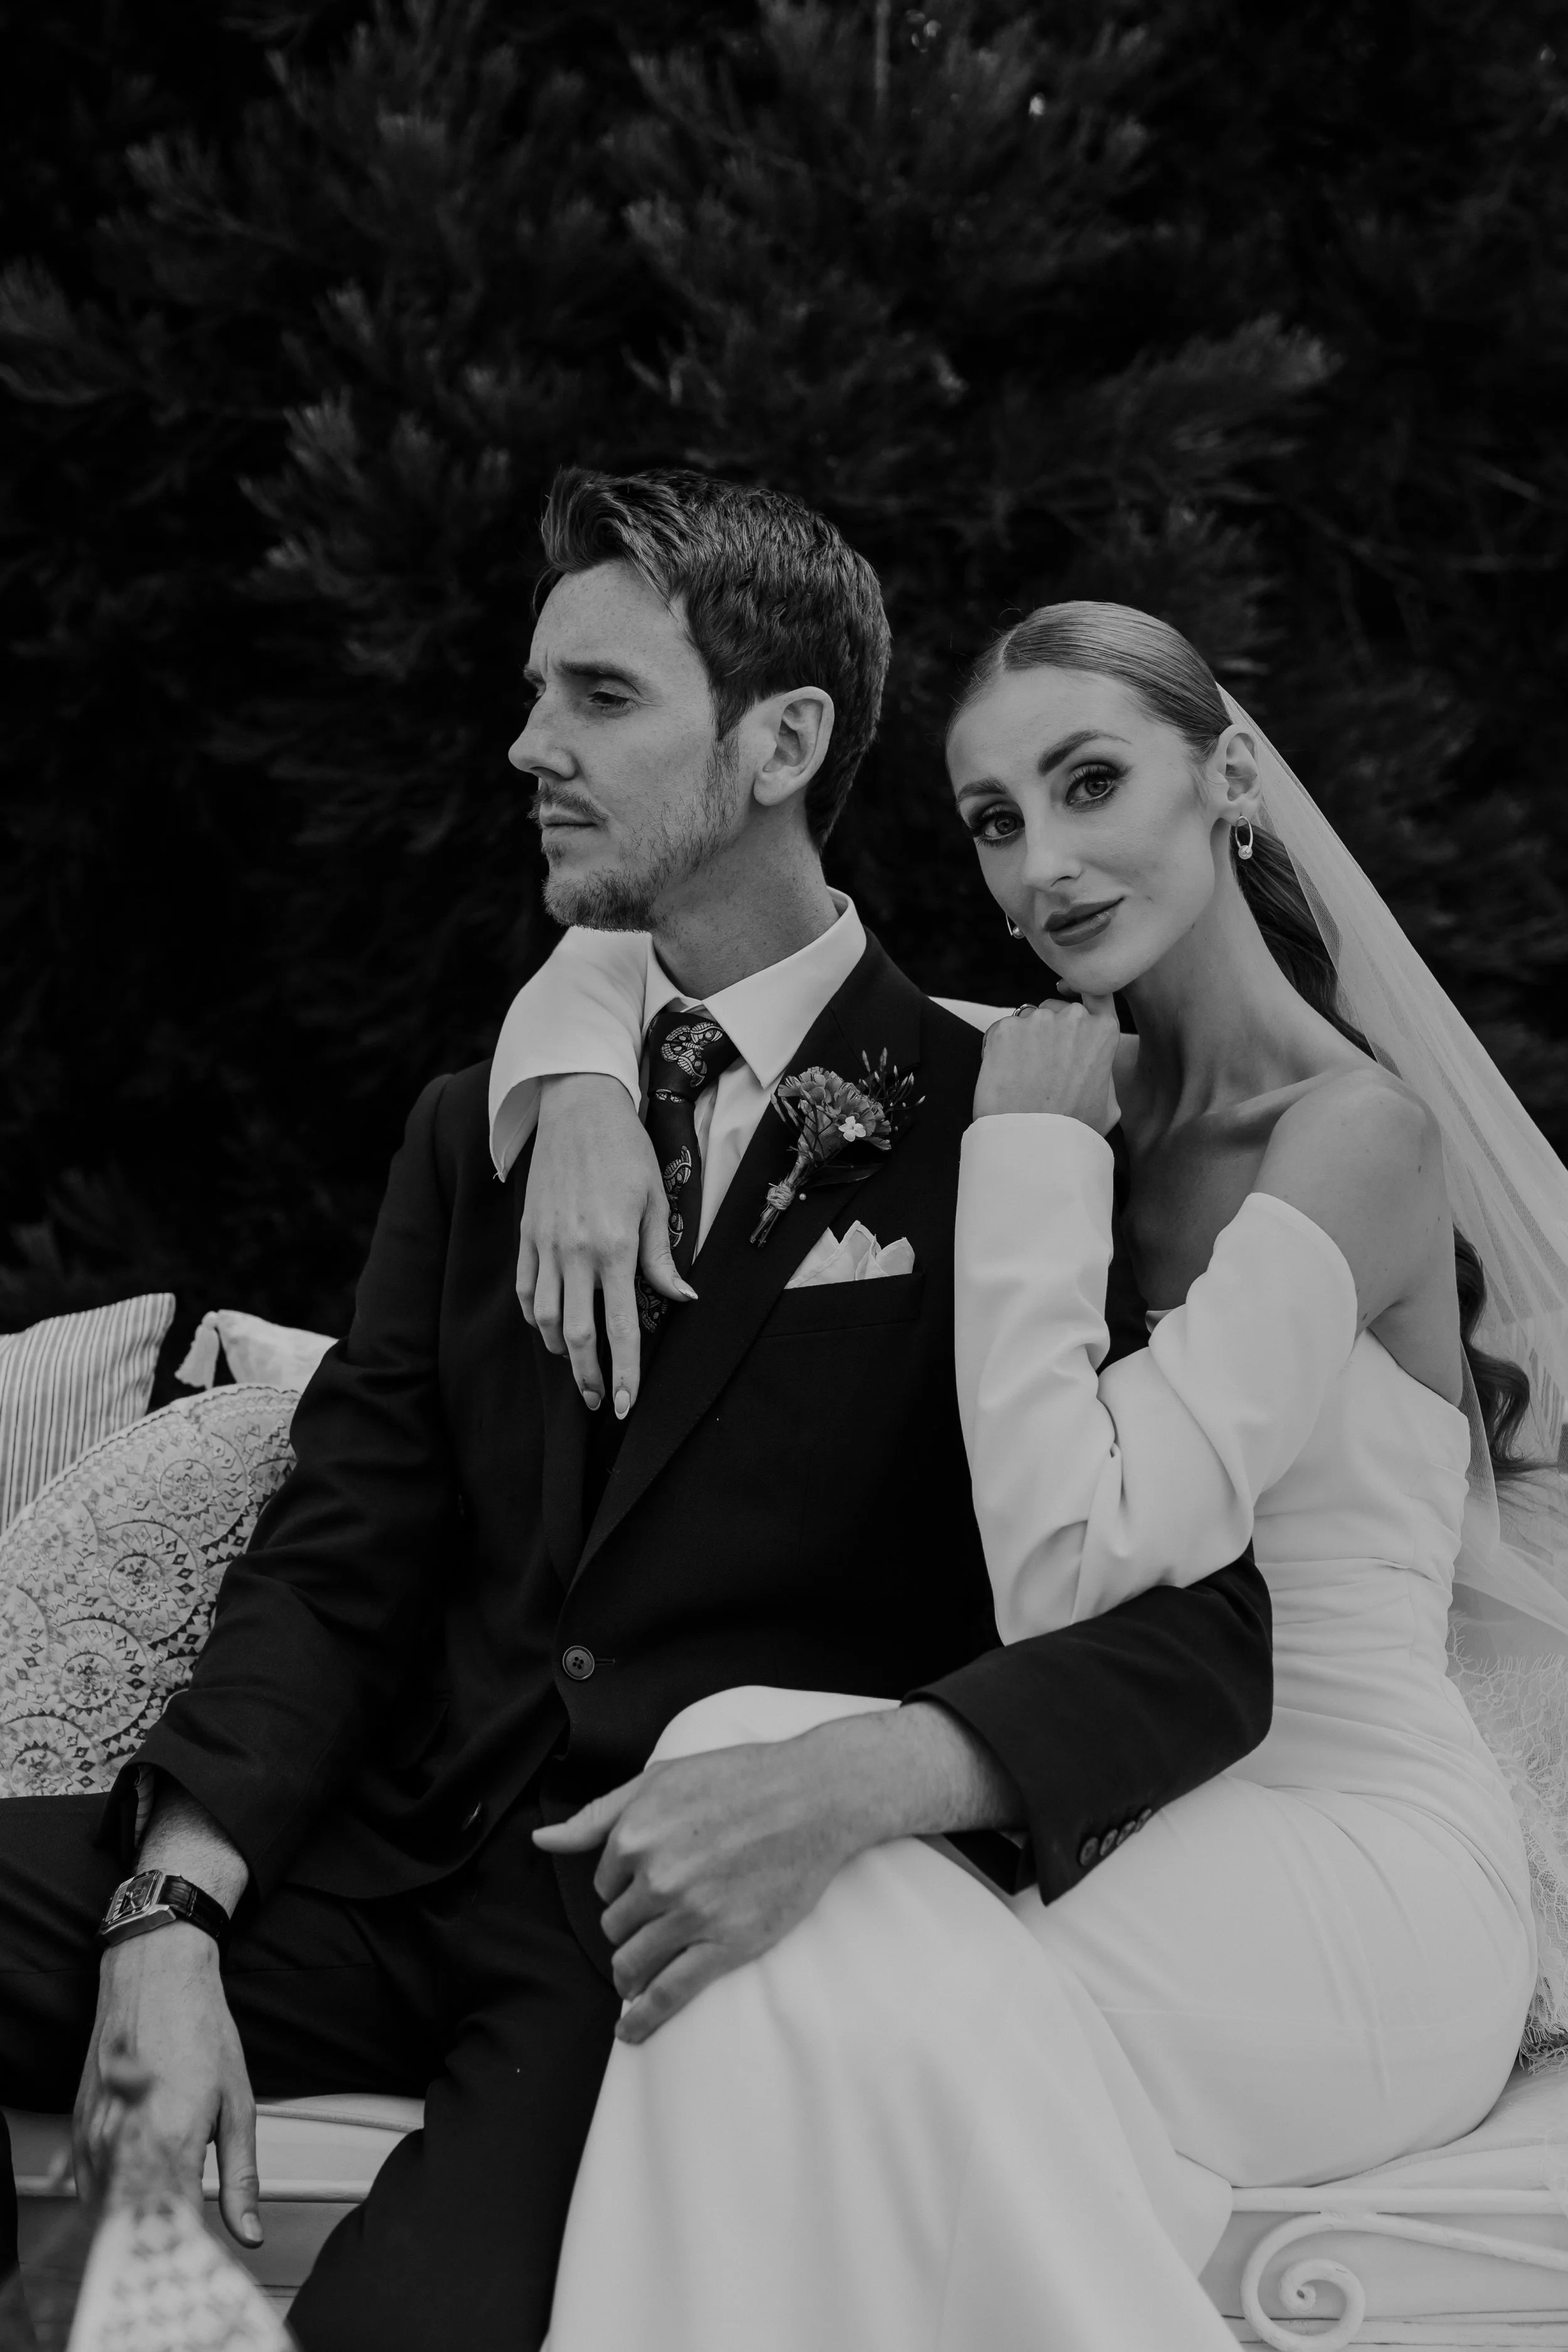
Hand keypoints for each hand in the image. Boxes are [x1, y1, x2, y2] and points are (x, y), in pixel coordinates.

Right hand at [75, 1926, 260, 2246]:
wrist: (155, 1974)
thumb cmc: (199, 2028)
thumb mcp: (238, 2102)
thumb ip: (242, 2176)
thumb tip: (250, 2231)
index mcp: (168, 2141)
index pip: (171, 2229)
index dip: (189, 2249)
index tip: (206, 2254)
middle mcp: (123, 2144)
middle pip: (134, 2227)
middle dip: (161, 2239)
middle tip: (188, 2230)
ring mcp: (95, 2138)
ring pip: (108, 2212)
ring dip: (136, 2218)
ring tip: (167, 2200)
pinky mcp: (80, 2128)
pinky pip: (90, 2187)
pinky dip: (114, 2197)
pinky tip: (139, 2182)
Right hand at [516, 1074, 694, 1417]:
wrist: (578, 1108)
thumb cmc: (626, 1152)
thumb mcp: (657, 1202)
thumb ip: (662, 1257)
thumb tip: (681, 1300)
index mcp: (615, 1247)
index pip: (619, 1327)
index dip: (622, 1373)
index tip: (622, 1405)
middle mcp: (575, 1252)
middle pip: (576, 1335)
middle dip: (587, 1376)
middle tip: (596, 1400)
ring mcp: (545, 1245)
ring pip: (544, 1319)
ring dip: (561, 1351)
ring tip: (578, 1366)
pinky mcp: (527, 1235)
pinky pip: (525, 1291)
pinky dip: (535, 1318)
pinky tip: (551, 1328)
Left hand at [533, 1737, 863, 2042]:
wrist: (814, 1796)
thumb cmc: (739, 1779)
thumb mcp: (660, 1779)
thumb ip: (598, 1815)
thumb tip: (541, 1840)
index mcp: (636, 1835)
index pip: (605, 1883)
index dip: (624, 1883)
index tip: (651, 1877)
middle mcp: (658, 1878)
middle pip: (615, 1925)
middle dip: (630, 1923)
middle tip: (661, 1912)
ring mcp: (692, 1915)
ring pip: (633, 1961)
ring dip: (629, 1970)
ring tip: (635, 1974)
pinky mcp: (726, 1945)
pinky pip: (670, 1993)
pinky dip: (644, 2018)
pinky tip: (630, 2028)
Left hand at [973, 994, 1120, 1128]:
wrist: (1034, 1144)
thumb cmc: (1073, 1130)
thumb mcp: (1109, 1105)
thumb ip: (1104, 1073)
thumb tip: (1096, 1066)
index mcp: (1103, 1031)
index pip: (1097, 992)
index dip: (1082, 992)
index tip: (1069, 994)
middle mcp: (1072, 1017)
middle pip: (1056, 1010)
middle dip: (1048, 1031)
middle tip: (1042, 1068)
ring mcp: (1037, 1020)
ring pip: (1027, 1020)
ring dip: (1023, 1041)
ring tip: (1022, 1078)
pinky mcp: (1004, 1029)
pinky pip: (1000, 1031)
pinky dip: (998, 1049)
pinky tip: (1005, 1077)